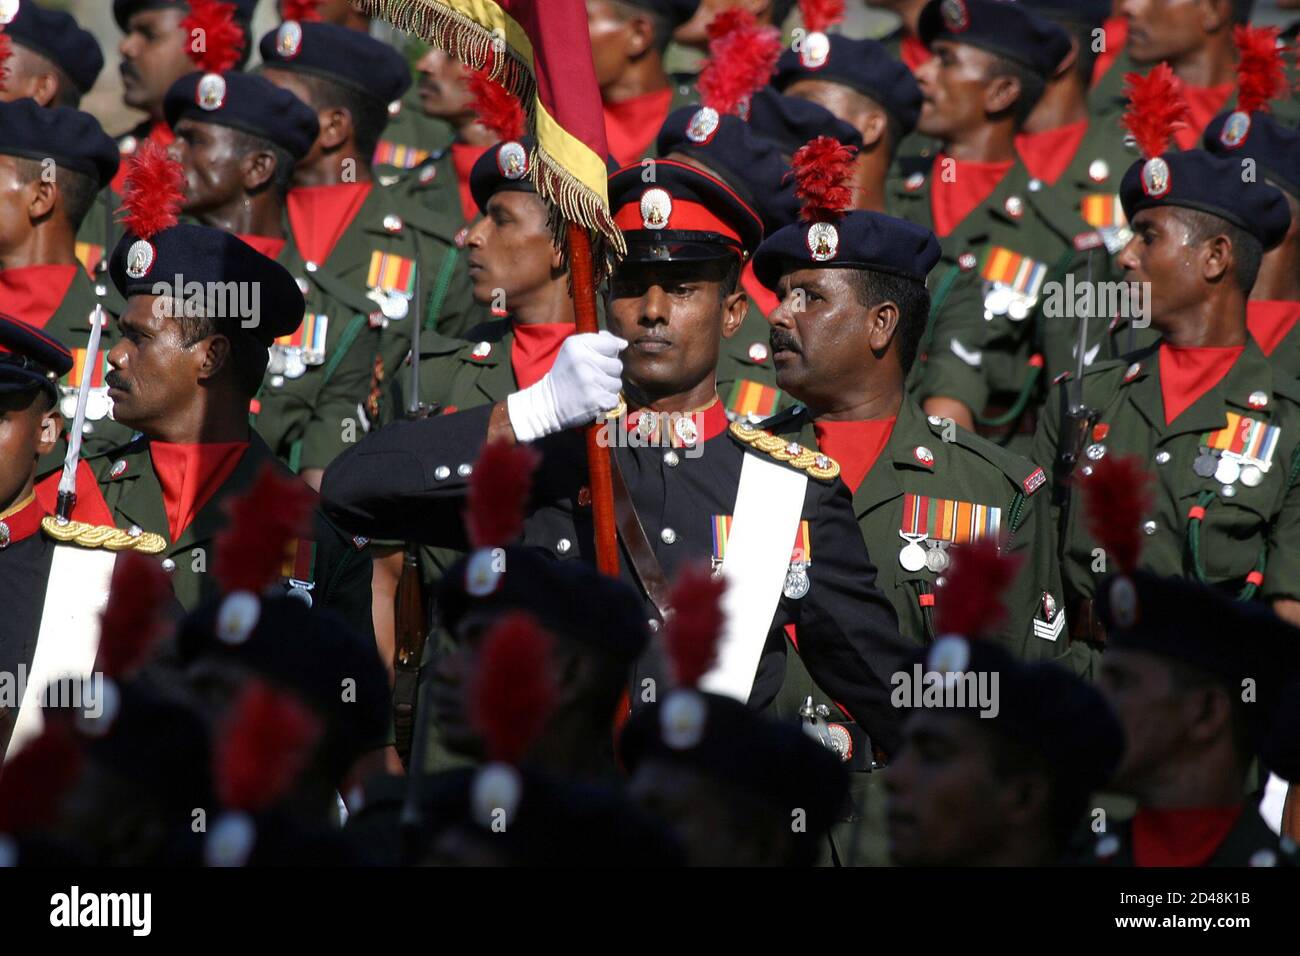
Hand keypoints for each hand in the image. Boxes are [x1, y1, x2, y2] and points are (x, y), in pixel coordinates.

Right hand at [506, 331, 625, 440]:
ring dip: (608, 388)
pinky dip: (606, 402)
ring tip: (591, 388)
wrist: (548, 404)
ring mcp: (590, 381)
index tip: (595, 361)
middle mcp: (584, 360)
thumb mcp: (574, 349)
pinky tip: (593, 400)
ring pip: (617, 383)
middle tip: (591, 377)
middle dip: (608, 373)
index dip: (608, 354)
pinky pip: (615, 399)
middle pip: (617, 365)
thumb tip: (624, 344)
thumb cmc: (565, 374)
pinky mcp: (596, 399)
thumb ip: (599, 341)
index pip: (612, 345)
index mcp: (577, 344)